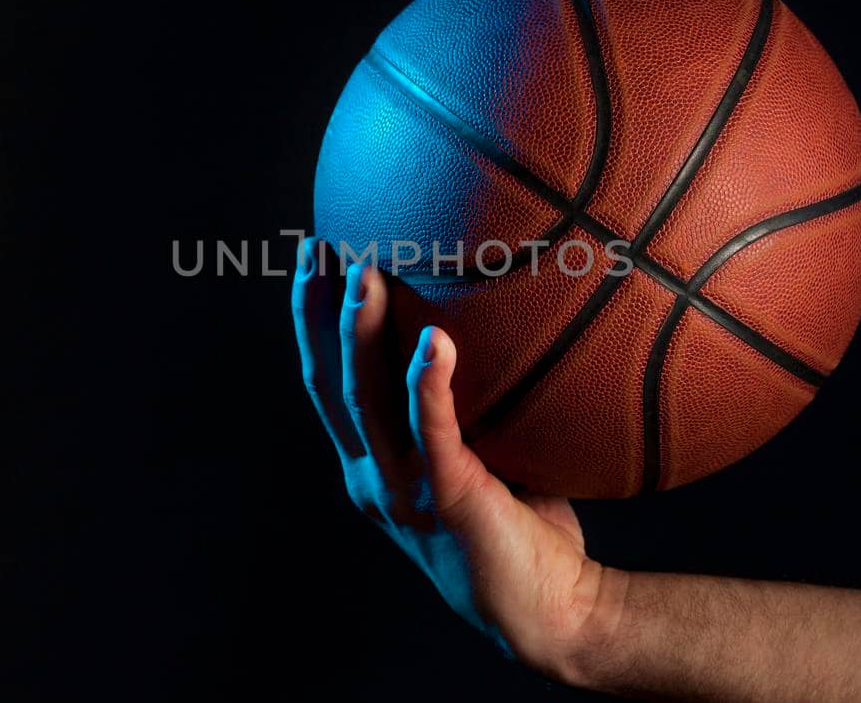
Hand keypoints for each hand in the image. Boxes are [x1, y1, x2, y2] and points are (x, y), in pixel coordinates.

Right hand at [291, 240, 626, 682]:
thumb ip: (476, 403)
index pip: (327, 387)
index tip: (315, 260)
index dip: (310, 324)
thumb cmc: (524, 531)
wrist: (550, 613)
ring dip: (360, 335)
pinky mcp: (444, 499)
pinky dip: (426, 384)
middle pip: (329, 385)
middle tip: (321, 249)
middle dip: (316, 314)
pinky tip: (432, 340)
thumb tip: (509, 320)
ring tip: (363, 276)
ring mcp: (403, 491)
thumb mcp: (486, 456)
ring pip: (365, 401)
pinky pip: (431, 432)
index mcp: (371, 468)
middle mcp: (372, 478)